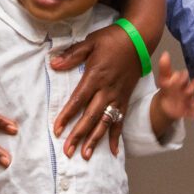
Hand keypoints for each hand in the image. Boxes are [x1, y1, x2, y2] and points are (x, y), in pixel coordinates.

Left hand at [50, 24, 140, 158]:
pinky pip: (120, 120)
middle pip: (91, 116)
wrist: (139, 39)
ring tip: (86, 155)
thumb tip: (53, 64)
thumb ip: (72, 54)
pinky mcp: (125, 99)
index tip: (57, 129)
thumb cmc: (112, 39)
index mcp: (95, 76)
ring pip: (105, 122)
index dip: (67, 116)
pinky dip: (116, 136)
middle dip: (79, 134)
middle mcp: (107, 89)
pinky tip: (112, 151)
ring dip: (95, 139)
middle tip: (68, 151)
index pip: (78, 100)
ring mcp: (117, 96)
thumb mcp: (90, 42)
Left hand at [154, 52, 193, 120]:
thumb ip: (165, 67)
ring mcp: (190, 99)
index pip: (184, 75)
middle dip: (191, 86)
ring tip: (190, 99)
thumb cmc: (168, 89)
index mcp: (182, 79)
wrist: (167, 105)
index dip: (181, 76)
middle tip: (186, 88)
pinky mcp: (190, 109)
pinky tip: (193, 112)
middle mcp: (188, 88)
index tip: (177, 77)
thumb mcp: (164, 78)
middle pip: (193, 85)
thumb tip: (165, 53)